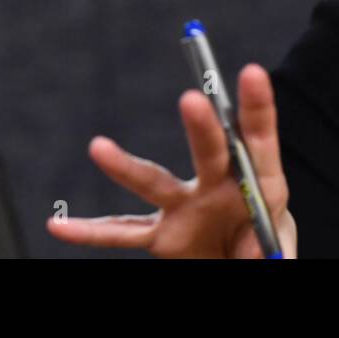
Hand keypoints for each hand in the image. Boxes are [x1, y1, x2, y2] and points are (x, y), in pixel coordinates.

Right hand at [45, 63, 296, 257]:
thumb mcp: (279, 249)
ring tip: (97, 147)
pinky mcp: (162, 236)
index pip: (257, 138)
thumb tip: (252, 254)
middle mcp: (216, 184)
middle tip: (193, 99)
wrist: (242, 264)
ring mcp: (185, 207)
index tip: (252, 73)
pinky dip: (90, 232)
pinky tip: (59, 224)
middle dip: (202, 127)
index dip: (256, 107)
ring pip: (154, 183)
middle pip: (210, 150)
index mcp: (258, 181)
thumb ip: (268, 249)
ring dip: (126, 167)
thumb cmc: (266, 247)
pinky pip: (123, 233)